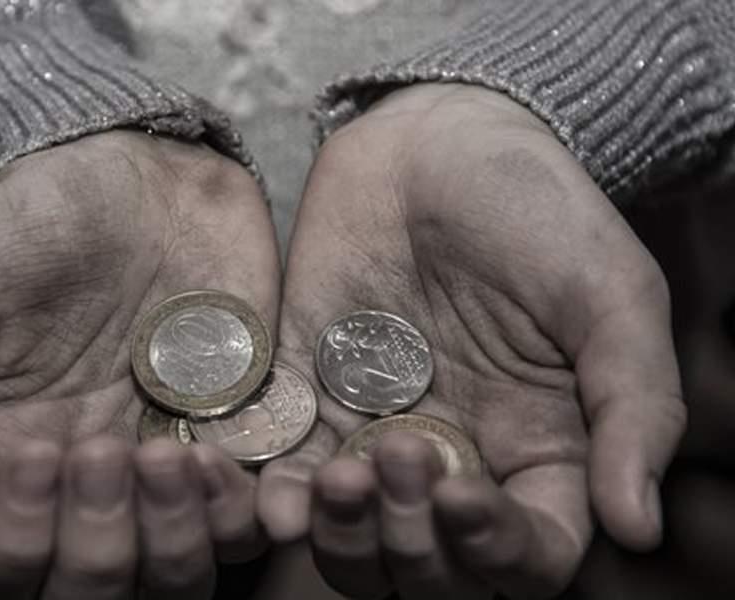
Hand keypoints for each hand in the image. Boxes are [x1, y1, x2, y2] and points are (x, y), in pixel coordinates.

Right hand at [0, 131, 279, 598]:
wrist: (132, 181)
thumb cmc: (23, 231)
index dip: (15, 542)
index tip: (35, 452)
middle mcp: (82, 495)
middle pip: (93, 593)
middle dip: (99, 542)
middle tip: (104, 447)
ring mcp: (161, 478)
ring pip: (175, 578)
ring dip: (174, 538)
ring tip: (169, 454)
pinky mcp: (232, 446)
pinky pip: (248, 526)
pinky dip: (240, 515)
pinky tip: (219, 457)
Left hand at [258, 84, 685, 598]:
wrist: (437, 140)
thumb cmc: (537, 209)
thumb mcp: (610, 296)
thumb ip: (633, 405)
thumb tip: (638, 526)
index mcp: (539, 451)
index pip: (527, 554)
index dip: (495, 550)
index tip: (461, 494)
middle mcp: (454, 458)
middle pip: (428, 566)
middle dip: (407, 540)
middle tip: (396, 457)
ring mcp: (373, 431)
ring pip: (350, 539)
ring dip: (336, 536)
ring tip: (329, 483)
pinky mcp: (305, 394)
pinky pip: (279, 468)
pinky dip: (266, 496)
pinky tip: (264, 492)